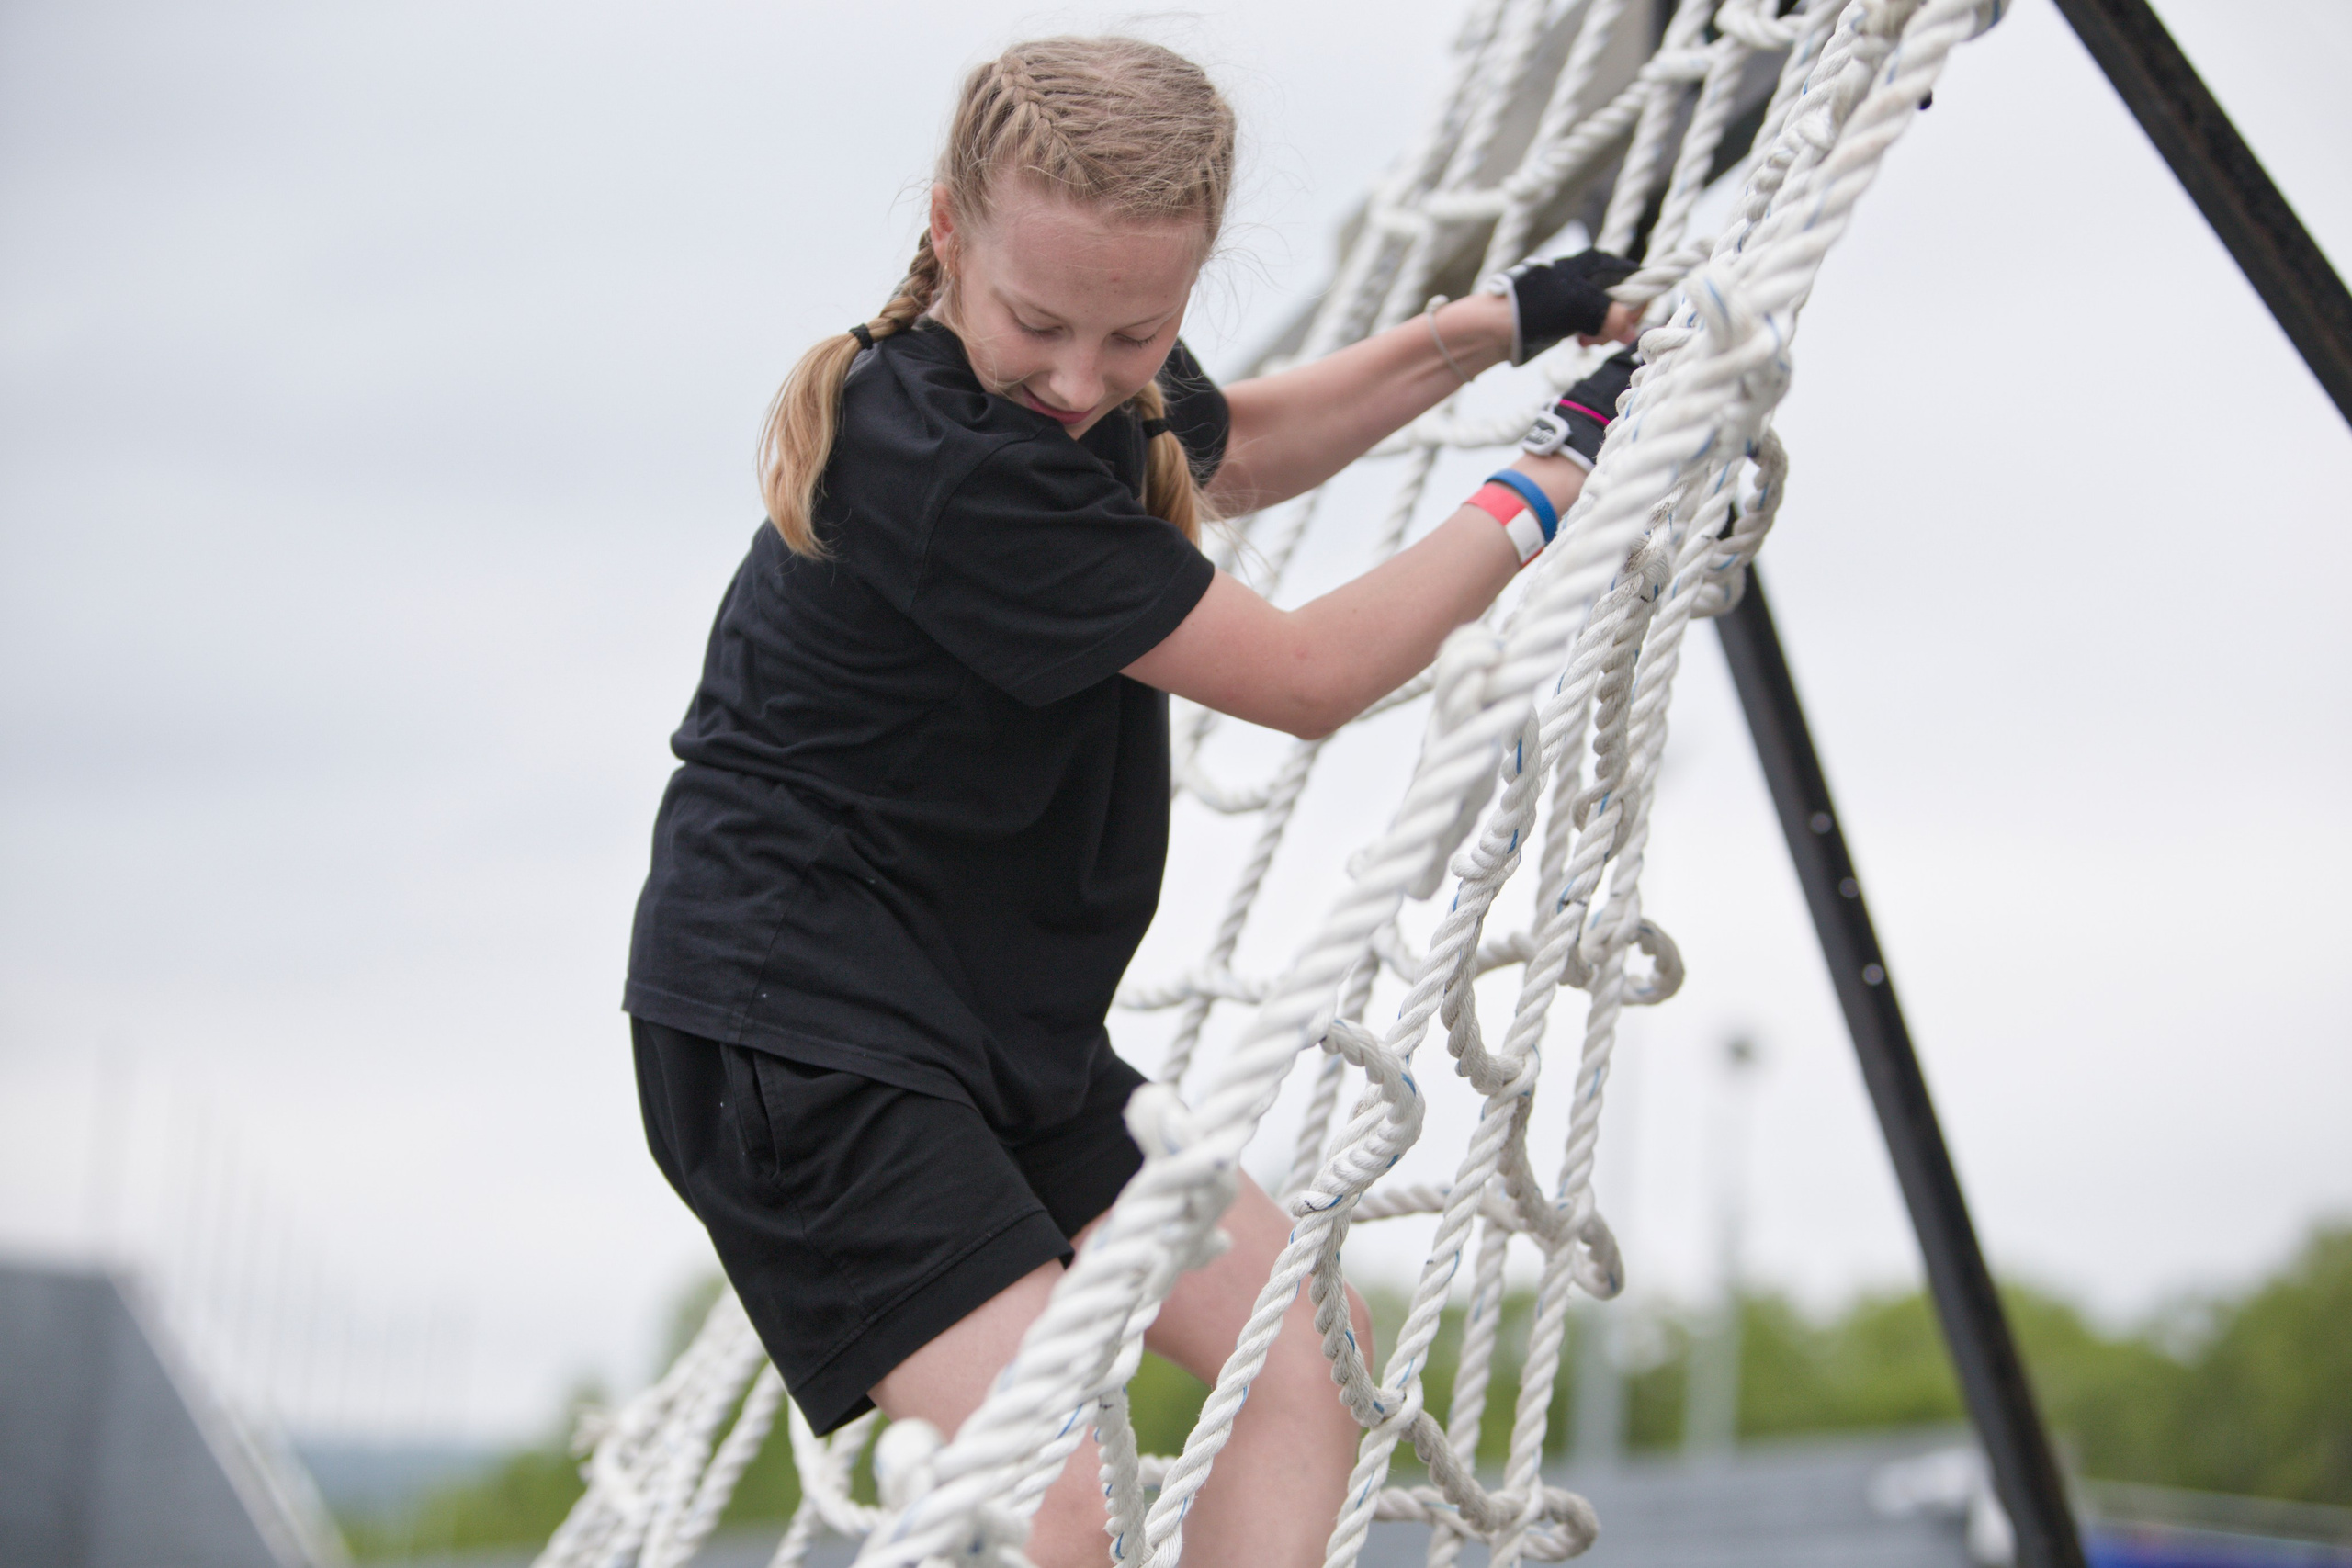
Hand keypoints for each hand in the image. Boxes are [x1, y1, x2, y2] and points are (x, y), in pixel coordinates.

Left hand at [1486, 247, 1637, 362]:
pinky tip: (1579, 342)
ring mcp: (1581, 297)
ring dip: (1605, 332)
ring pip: (1611, 316)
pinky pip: (1595, 325)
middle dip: (1619, 321)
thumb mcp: (1578, 306)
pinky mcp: (1571, 315)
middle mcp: (1592, 276)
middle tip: (1601, 337)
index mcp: (1597, 263)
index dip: (1637, 303)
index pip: (1637, 278)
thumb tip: (1631, 331)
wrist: (1496, 325)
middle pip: (1626, 300)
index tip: (1625, 325)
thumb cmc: (1535, 307)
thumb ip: (1610, 315)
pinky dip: (1593, 336)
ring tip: (1587, 341)